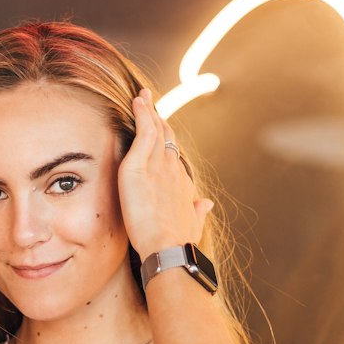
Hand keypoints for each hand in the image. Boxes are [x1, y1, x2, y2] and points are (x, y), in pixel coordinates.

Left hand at [118, 88, 212, 257]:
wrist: (169, 247)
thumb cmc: (179, 241)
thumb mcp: (192, 224)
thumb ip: (198, 212)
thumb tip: (206, 203)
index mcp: (182, 182)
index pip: (173, 155)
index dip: (167, 140)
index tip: (162, 128)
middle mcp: (173, 169)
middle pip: (166, 136)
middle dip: (159, 118)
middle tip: (150, 102)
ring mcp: (158, 165)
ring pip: (155, 129)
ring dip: (149, 111)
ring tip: (142, 95)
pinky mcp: (139, 165)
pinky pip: (143, 131)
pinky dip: (142, 114)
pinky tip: (137, 101)